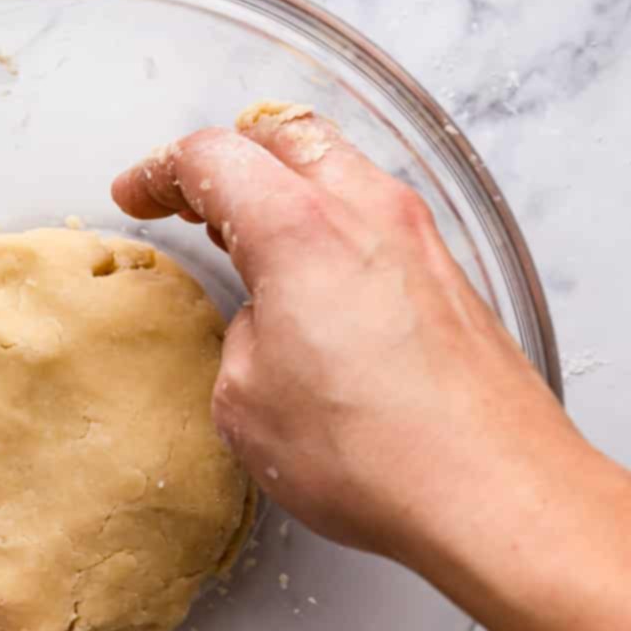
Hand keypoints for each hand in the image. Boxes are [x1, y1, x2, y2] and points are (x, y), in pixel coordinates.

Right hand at [110, 102, 584, 565]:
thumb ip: (240, 339)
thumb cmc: (373, 454)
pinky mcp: (451, 279)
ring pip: (338, 170)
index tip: (137, 193)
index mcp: (300, 228)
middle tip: (190, 199)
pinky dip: (330, 224)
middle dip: (226, 159)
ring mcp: (420, 240)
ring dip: (283, 187)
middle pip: (284, 137)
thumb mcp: (247, 403)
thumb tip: (263, 326)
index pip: (214, 159)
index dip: (160, 172)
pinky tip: (313, 277)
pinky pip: (376, 218)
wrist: (493, 493)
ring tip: (247, 233)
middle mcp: (368, 212)